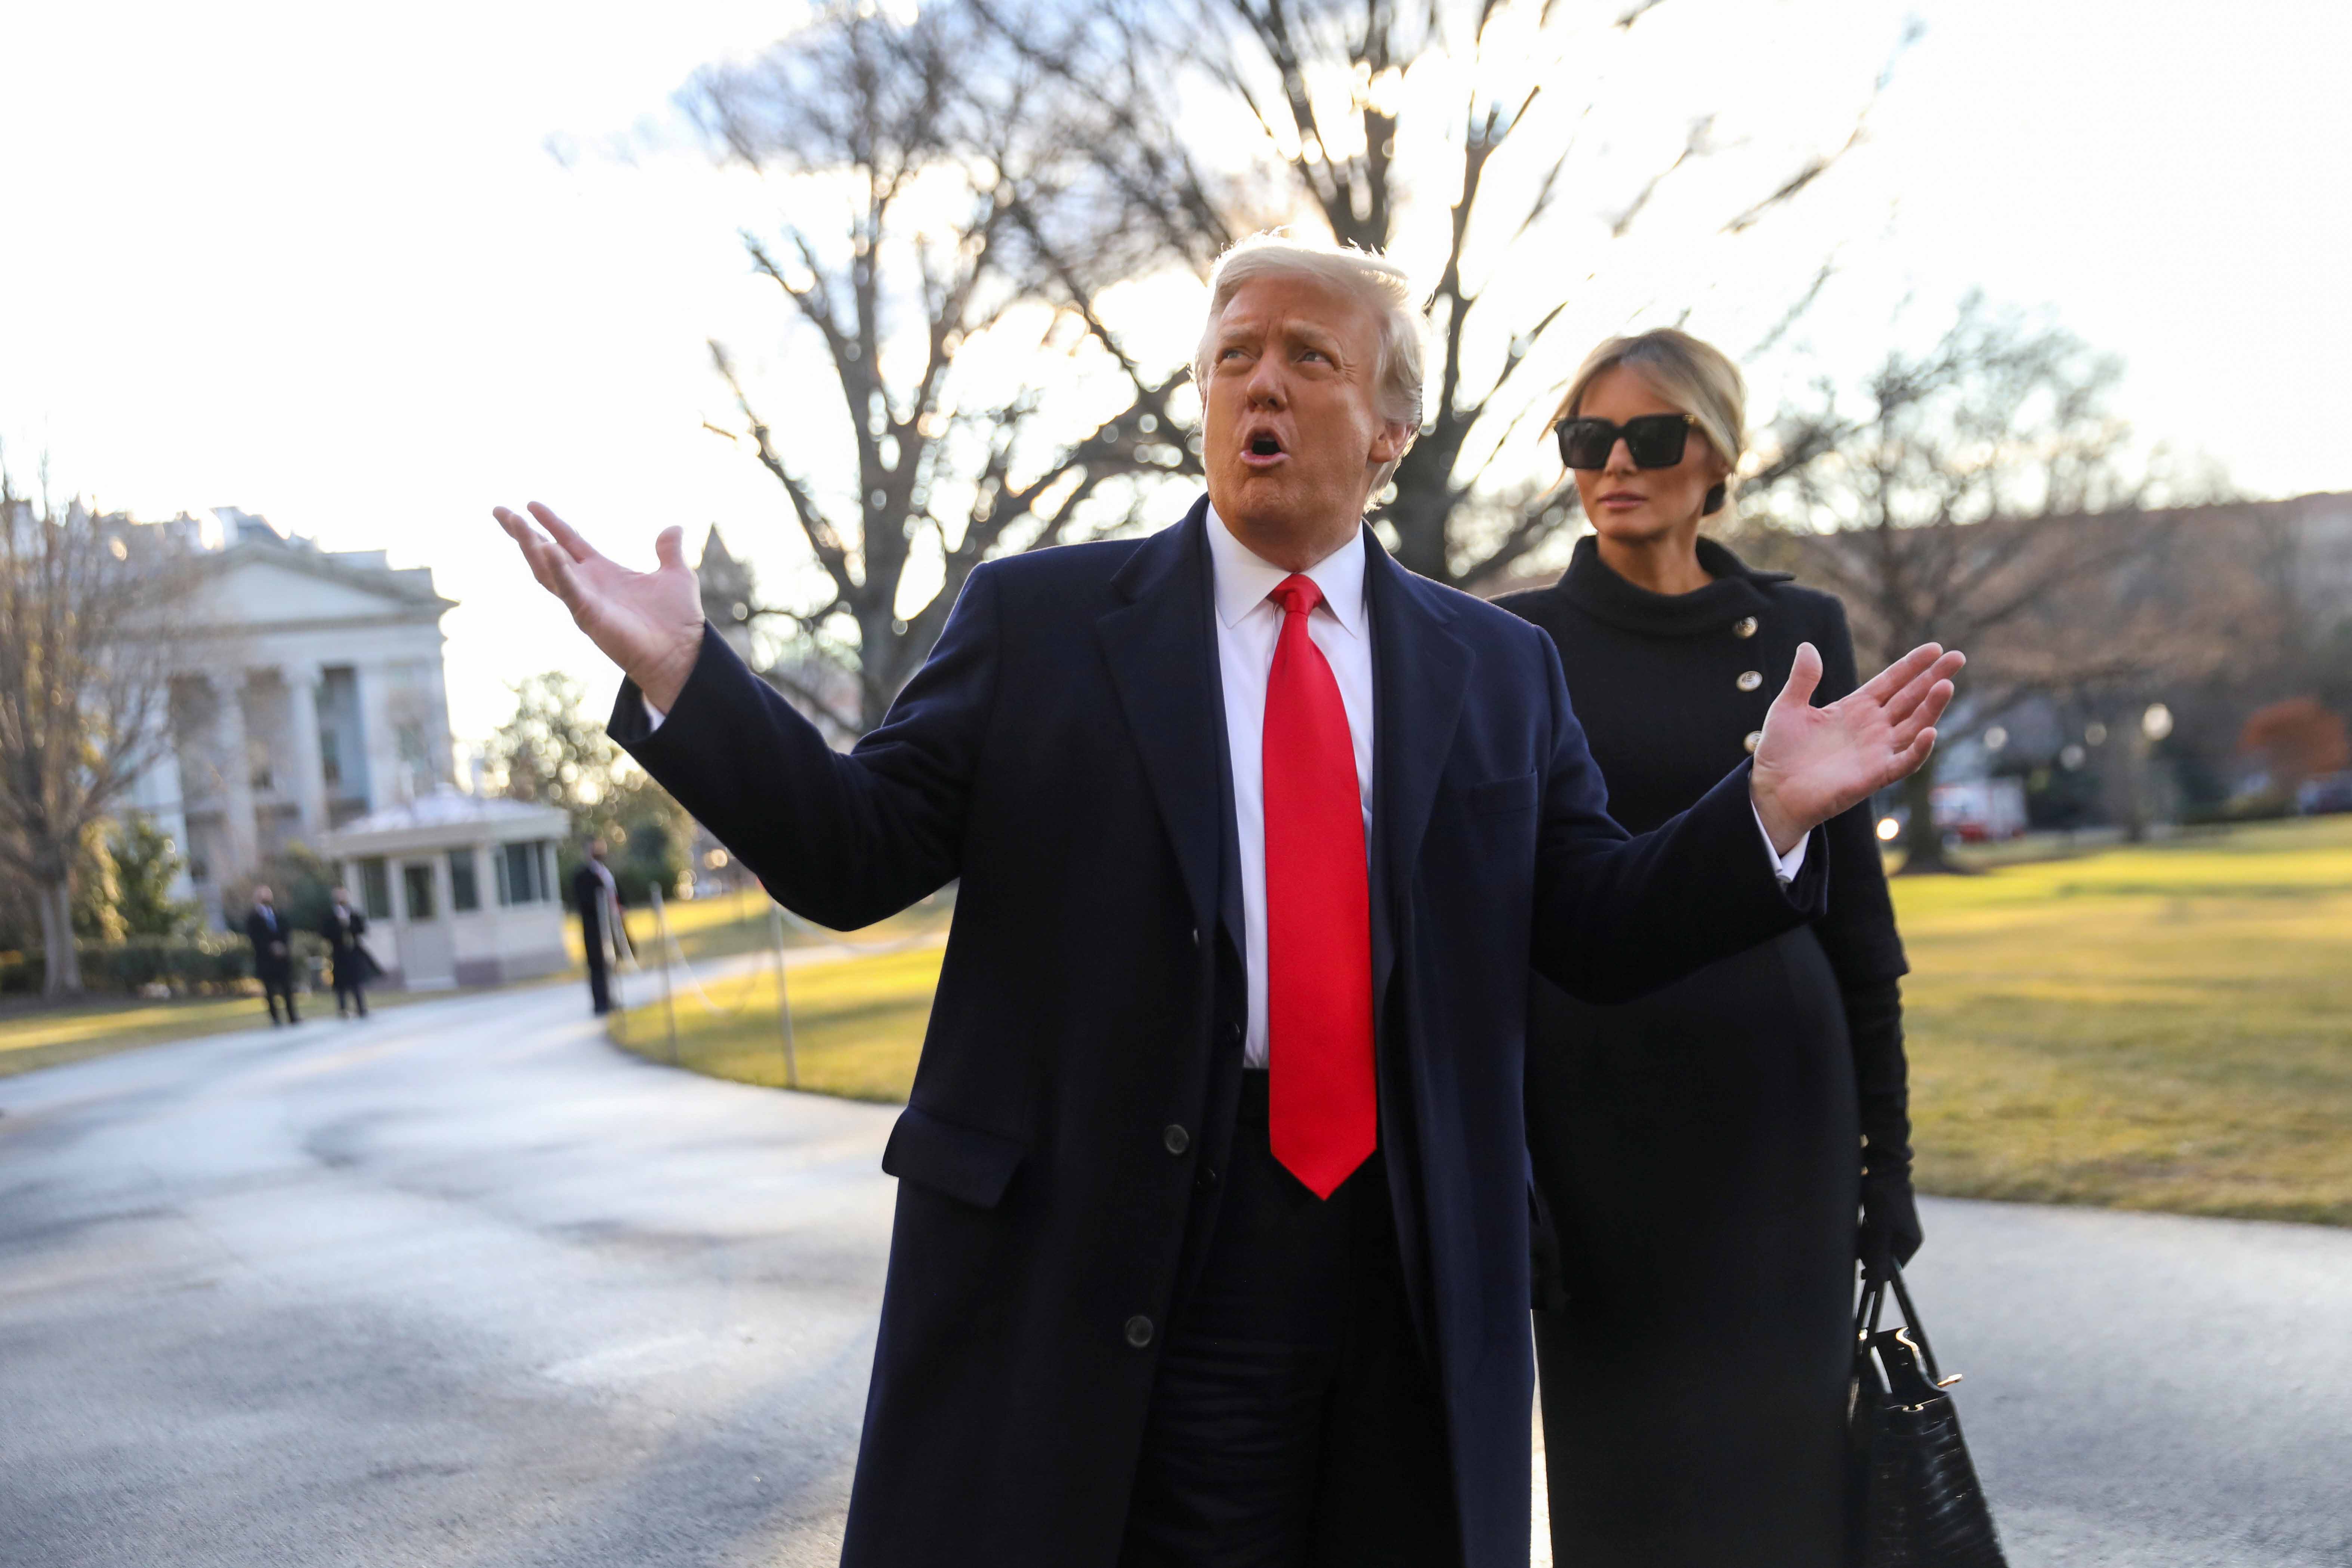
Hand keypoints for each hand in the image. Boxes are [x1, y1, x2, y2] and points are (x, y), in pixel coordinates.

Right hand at [492, 502, 704, 710]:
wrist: (683, 655)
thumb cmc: (678, 621)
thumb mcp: (676, 575)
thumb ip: (668, 552)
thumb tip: (674, 528)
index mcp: (603, 572)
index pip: (569, 542)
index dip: (550, 523)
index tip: (530, 504)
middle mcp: (588, 585)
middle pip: (546, 554)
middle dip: (522, 533)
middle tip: (500, 510)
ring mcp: (584, 601)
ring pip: (547, 570)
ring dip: (529, 546)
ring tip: (513, 521)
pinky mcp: (589, 616)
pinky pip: (569, 590)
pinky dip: (558, 570)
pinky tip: (547, 549)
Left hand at [1750, 642, 1964, 853]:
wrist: (1771, 790)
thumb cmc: (1780, 751)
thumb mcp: (1788, 707)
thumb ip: (1803, 678)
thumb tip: (1807, 646)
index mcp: (1855, 708)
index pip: (1891, 682)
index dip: (1912, 665)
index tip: (1934, 648)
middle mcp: (1872, 728)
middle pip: (1910, 699)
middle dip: (1934, 678)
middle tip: (1958, 657)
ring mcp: (1876, 752)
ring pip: (1913, 726)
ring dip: (1931, 707)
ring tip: (1946, 685)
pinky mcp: (1874, 776)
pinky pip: (1904, 762)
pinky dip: (1918, 750)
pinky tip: (1930, 731)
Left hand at [1860, 1171, 1922, 1281]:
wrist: (1882, 1168)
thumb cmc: (1885, 1200)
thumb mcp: (1880, 1231)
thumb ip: (1878, 1257)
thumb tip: (1875, 1285)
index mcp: (1910, 1241)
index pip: (1893, 1267)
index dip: (1877, 1271)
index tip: (1861, 1273)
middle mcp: (1903, 1235)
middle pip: (1882, 1255)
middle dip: (1867, 1253)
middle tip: (1857, 1244)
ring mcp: (1892, 1226)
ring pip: (1873, 1244)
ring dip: (1862, 1241)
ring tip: (1859, 1229)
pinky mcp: (1880, 1217)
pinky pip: (1869, 1232)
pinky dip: (1861, 1231)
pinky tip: (1859, 1222)